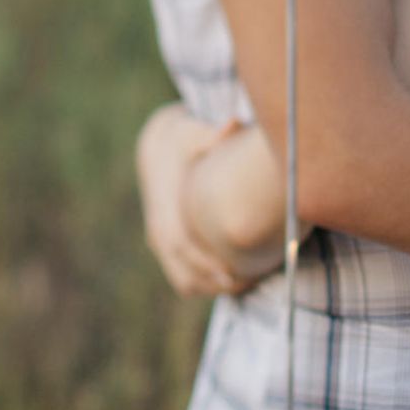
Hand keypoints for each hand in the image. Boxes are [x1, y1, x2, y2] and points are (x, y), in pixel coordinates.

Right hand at [136, 104, 254, 297]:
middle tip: (250, 283)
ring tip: (247, 283)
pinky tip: (234, 278)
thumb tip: (233, 123)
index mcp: (166, 209)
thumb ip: (213, 134)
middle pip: (183, 270)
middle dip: (214, 281)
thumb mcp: (194, 132)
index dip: (205, 263)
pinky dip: (205, 282)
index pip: (182, 246)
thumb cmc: (185, 139)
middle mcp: (160, 229)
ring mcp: (161, 240)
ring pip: (183, 278)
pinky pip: (183, 274)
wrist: (159, 148)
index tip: (231, 273)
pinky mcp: (167, 244)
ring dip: (211, 286)